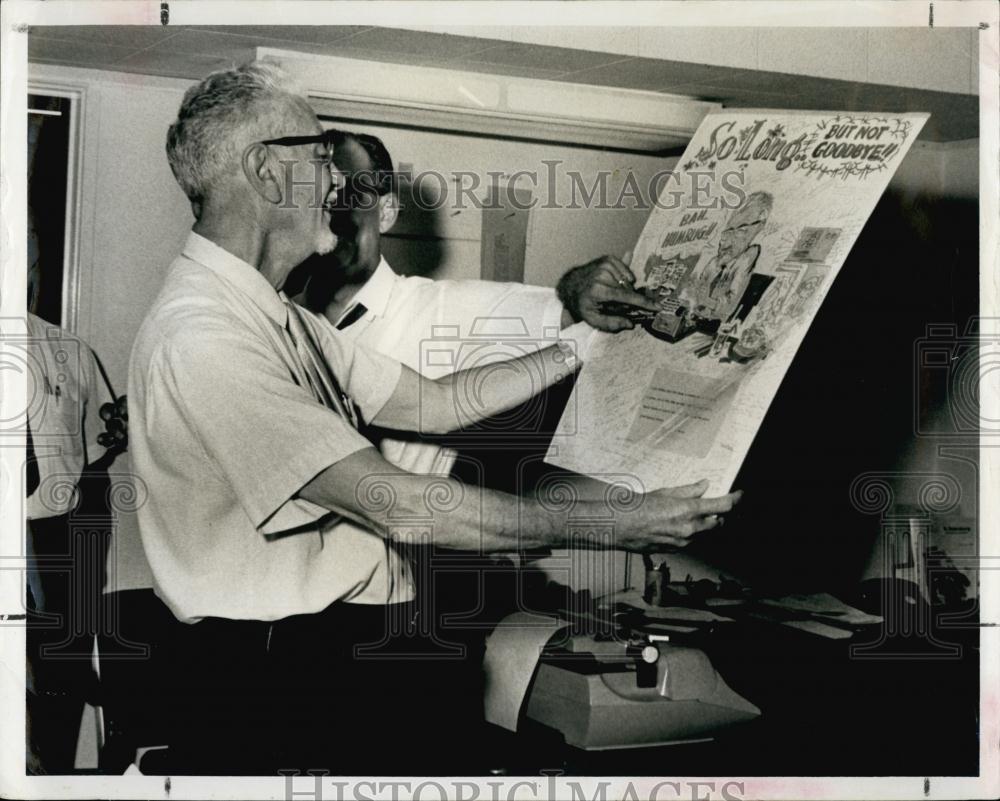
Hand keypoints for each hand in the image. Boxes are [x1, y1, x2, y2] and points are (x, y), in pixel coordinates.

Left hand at [556, 253, 657, 331]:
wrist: (571, 285)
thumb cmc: (583, 304)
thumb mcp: (592, 320)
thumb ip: (611, 324)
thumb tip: (630, 324)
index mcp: (598, 290)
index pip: (626, 297)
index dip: (644, 303)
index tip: (658, 306)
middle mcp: (602, 274)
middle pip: (629, 291)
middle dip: (626, 300)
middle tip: (612, 304)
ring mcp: (605, 264)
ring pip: (629, 282)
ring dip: (624, 290)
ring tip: (610, 293)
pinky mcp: (609, 259)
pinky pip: (627, 273)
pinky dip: (624, 280)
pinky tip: (612, 283)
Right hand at [618, 480, 741, 551]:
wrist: (620, 527)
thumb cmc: (637, 508)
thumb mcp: (665, 492)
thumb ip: (688, 491)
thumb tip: (703, 486)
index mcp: (688, 510)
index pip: (724, 506)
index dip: (736, 499)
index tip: (739, 495)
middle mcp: (690, 529)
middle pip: (719, 522)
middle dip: (720, 514)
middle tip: (715, 505)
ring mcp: (684, 542)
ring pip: (707, 534)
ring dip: (707, 525)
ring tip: (696, 514)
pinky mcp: (677, 550)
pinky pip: (693, 542)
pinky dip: (694, 533)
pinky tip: (682, 525)